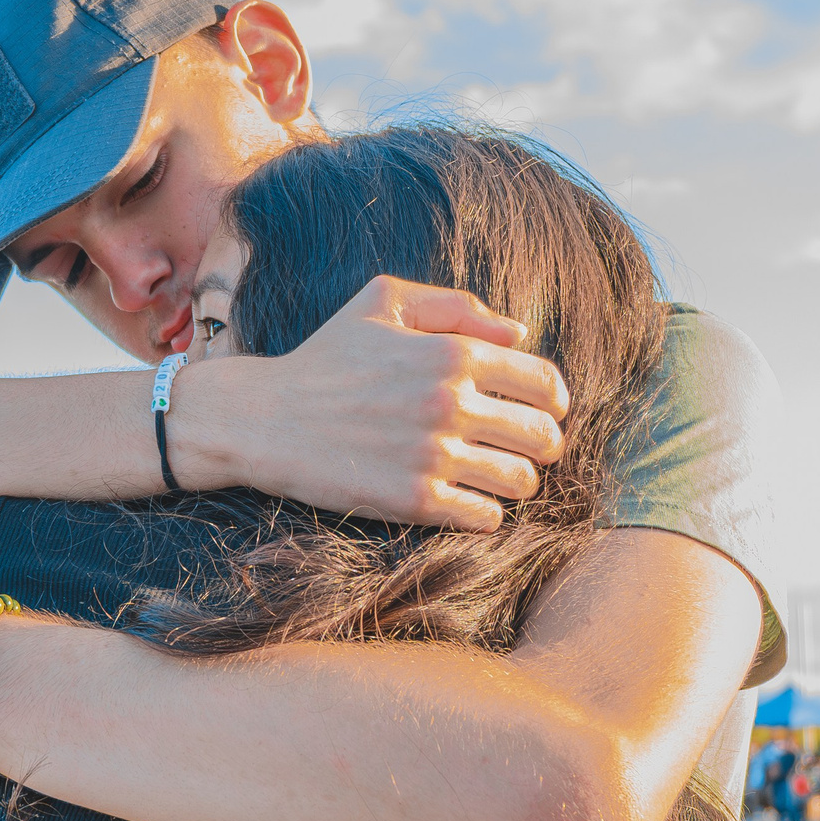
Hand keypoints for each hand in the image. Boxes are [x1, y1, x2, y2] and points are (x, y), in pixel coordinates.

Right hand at [174, 276, 567, 531]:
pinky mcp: (415, 501)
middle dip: (544, 445)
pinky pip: (486, 517)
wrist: (264, 418)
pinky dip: (486, 512)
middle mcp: (451, 403)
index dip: (555, 402)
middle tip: (525, 450)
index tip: (545, 413)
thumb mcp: (383, 303)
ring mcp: (434, 455)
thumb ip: (456, 307)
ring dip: (518, 482)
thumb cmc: (326, 357)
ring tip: (497, 478)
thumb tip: (517, 335)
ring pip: (521, 482)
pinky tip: (466, 500)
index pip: (545, 384)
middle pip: (543, 437)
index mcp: (453, 353)